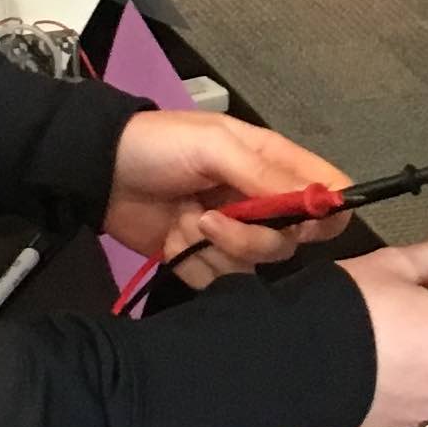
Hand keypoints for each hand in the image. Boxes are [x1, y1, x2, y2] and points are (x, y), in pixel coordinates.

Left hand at [106, 110, 353, 287]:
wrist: (99, 171)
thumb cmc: (160, 146)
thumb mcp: (214, 145)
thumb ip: (265, 174)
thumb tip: (322, 199)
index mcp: (273, 165)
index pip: (328, 193)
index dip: (326, 214)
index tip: (301, 224)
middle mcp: (261, 202)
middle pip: (291, 241)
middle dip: (251, 238)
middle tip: (210, 219)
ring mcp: (233, 234)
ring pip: (254, 265)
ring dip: (214, 248)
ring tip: (183, 220)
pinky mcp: (204, 260)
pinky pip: (219, 281)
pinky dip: (194, 264)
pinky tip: (173, 240)